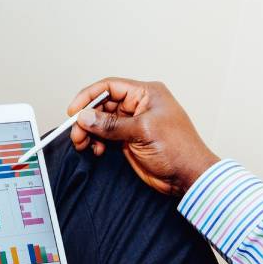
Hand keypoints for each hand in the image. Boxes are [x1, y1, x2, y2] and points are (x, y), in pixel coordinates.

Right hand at [69, 77, 219, 196]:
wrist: (188, 176)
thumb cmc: (178, 149)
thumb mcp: (142, 132)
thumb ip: (111, 125)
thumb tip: (85, 117)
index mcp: (146, 93)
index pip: (110, 87)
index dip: (89, 97)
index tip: (74, 111)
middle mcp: (138, 105)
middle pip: (103, 105)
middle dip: (87, 118)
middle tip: (76, 133)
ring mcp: (133, 123)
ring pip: (102, 122)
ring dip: (89, 132)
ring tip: (83, 143)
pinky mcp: (129, 140)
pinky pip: (106, 136)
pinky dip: (97, 142)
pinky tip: (97, 150)